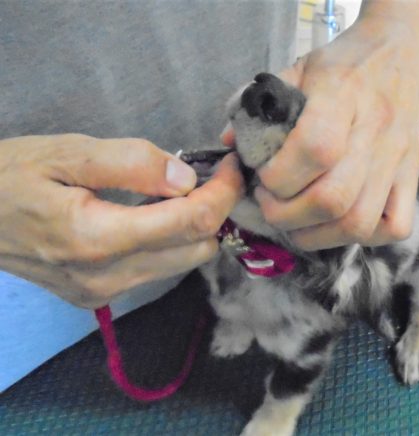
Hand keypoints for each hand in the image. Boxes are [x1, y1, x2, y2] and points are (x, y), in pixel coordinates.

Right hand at [0, 134, 242, 307]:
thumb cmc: (9, 176)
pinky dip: (169, 243)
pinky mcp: (97, 297)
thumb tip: (187, 177)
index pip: (191, 222)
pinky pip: (157, 271)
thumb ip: (131, 163)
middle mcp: (107, 278)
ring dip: (193, 229)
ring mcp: (103, 293)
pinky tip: (152, 217)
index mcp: (98, 239)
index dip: (223, 192)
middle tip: (208, 176)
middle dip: (214, 211)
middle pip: (196, 250)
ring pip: (182, 264)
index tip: (232, 167)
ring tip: (178, 193)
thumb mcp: (66, 153)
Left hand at [227, 3, 418, 249]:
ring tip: (296, 222)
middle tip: (271, 204)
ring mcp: (398, 158)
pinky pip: (396, 227)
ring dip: (317, 235)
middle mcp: (375, 130)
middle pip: (333, 199)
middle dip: (287, 216)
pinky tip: (337, 222)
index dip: (280, 177)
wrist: (400, 49)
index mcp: (341, 95)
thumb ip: (259, 105)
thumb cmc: (343, 63)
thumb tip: (228, 144)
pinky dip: (363, 237)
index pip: (315, 150)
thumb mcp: (296, 69)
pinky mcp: (414, 175)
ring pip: (360, 222)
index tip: (262, 178)